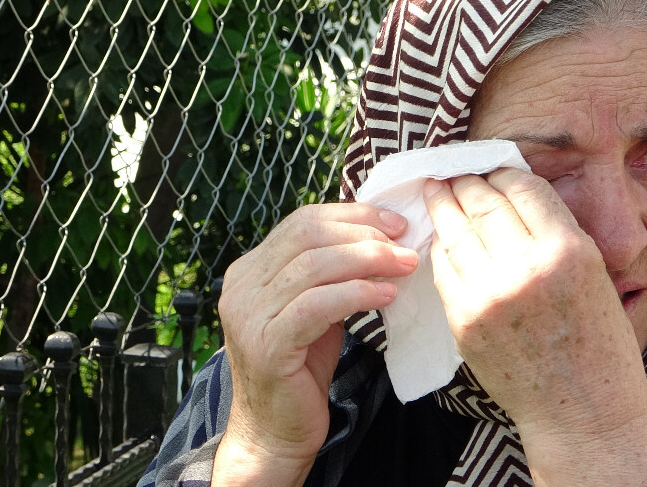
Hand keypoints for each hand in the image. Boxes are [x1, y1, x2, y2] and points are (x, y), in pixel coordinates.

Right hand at [212, 203, 417, 485]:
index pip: (302, 221)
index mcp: (249, 270)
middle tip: (405, 242)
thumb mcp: (313, 308)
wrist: (274, 430)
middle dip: (363, 233)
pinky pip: (318, 305)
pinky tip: (387, 295)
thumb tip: (379, 236)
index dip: (352, 216)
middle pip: (307, 236)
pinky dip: (357, 293)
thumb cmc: (300, 368)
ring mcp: (249, 315)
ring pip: (314, 266)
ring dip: (368, 260)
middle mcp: (241, 286)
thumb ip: (329, 272)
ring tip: (404, 265)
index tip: (394, 223)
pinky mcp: (268, 344)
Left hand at [424, 169, 646, 484]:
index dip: (503, 172)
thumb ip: (558, 234)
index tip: (494, 170)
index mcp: (568, 251)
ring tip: (439, 192)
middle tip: (454, 173)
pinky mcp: (464, 320)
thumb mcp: (597, 276)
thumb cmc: (601, 348)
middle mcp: (526, 267)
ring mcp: (489, 294)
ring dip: (445, 207)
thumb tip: (519, 195)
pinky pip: (444, 268)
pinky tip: (443, 239)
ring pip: (456, 231)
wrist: (582, 413)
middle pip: (483, 203)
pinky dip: (442, 248)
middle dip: (466, 183)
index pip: (522, 188)